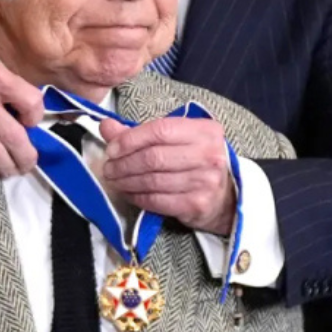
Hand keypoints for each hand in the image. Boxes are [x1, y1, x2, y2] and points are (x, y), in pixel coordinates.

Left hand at [99, 117, 238, 236]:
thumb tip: (106, 127)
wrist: (225, 198)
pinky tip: (128, 193)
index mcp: (205, 130)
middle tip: (109, 168)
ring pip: (152, 180)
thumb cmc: (196, 163)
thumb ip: (141, 133)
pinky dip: (137, 197)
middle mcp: (209, 154)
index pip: (160, 130)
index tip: (112, 149)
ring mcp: (205, 181)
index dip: (130, 139)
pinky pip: (157, 200)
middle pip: (154, 157)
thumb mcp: (177, 140)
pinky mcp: (197, 204)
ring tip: (114, 180)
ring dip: (126, 181)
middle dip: (124, 163)